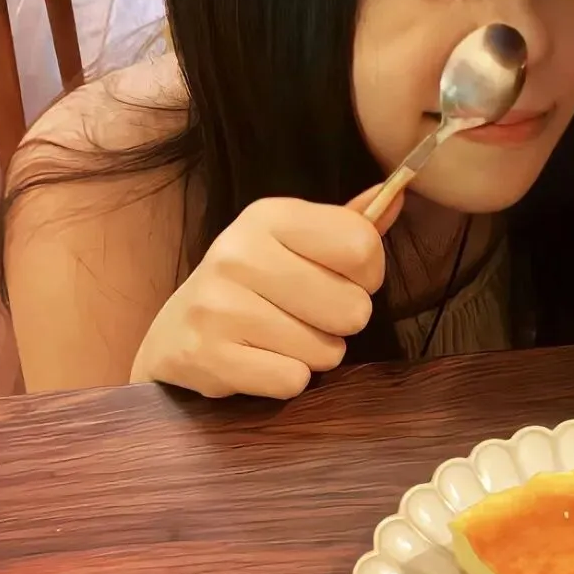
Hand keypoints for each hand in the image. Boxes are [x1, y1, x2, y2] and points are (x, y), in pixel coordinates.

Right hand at [130, 185, 402, 398]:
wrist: (175, 330)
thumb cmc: (254, 282)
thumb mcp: (296, 241)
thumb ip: (350, 223)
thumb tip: (397, 192)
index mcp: (269, 215)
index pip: (363, 246)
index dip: (369, 275)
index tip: (344, 280)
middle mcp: (239, 252)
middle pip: (352, 307)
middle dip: (343, 322)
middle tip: (310, 316)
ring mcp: (216, 304)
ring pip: (325, 350)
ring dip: (315, 354)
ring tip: (283, 338)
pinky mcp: (204, 355)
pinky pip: (291, 381)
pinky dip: (286, 380)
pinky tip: (261, 360)